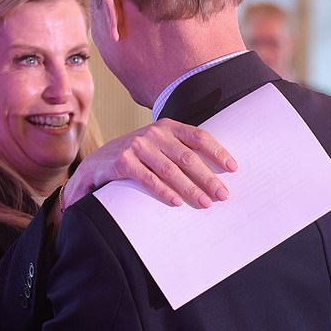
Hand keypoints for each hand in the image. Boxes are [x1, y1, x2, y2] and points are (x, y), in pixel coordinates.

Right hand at [64, 118, 237, 209]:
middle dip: (208, 178)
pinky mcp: (123, 162)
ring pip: (171, 170)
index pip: (199, 137)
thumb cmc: (137, 156)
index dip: (217, 152)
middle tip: (223, 195)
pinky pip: (148, 179)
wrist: (98, 162)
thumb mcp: (159, 146)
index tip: (233, 168)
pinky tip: (177, 202)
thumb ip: (180, 150)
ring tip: (205, 203)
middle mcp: (154, 133)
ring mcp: (138, 146)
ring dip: (190, 188)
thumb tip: (214, 169)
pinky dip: (164, 191)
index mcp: (167, 127)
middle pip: (188, 157)